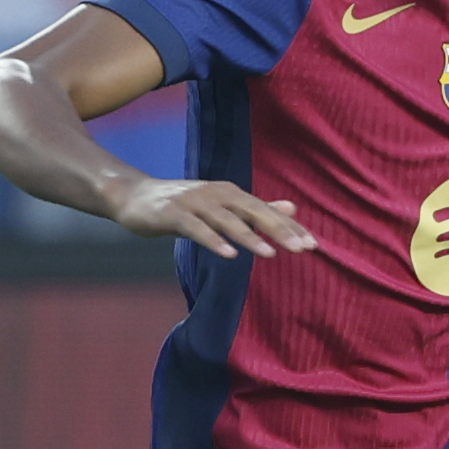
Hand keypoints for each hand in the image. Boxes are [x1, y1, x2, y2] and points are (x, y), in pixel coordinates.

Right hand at [112, 175, 318, 259]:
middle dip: (278, 230)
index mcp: (232, 194)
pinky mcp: (174, 214)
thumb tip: (293, 208)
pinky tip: (228, 254)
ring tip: (269, 254)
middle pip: (253, 212)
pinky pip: (197, 229)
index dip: (289, 227)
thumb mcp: (223, 205)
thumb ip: (257, 209)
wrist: (135, 197)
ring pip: (227, 220)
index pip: (266, 211)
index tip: (313, 245)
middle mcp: (217, 194)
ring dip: (248, 237)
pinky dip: (213, 240)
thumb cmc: (183, 205)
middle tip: (302, 248)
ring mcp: (195, 203)